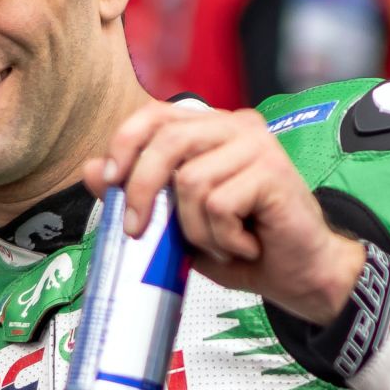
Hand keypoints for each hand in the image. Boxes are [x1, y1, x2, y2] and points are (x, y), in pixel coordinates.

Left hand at [84, 98, 361, 321]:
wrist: (299, 275)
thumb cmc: (243, 246)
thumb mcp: (179, 222)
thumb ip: (140, 192)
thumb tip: (90, 170)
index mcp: (212, 129)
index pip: (157, 115)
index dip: (125, 143)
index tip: (108, 183)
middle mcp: (236, 126)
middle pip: (168, 142)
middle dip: (141, 190)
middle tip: (136, 232)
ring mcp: (257, 146)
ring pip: (191, 181)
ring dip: (195, 229)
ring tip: (221, 243)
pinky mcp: (273, 171)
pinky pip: (219, 204)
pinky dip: (223, 238)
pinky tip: (245, 245)